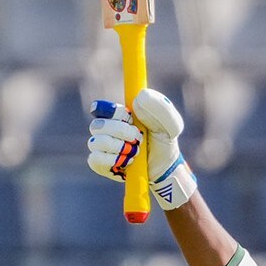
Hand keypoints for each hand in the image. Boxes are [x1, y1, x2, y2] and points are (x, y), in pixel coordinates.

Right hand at [87, 89, 196, 209]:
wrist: (165, 168)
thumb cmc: (164, 143)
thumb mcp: (170, 124)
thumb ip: (159, 107)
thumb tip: (139, 97)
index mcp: (119, 115)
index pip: (100, 107)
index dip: (113, 112)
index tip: (130, 118)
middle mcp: (106, 129)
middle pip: (97, 125)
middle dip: (121, 132)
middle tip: (139, 138)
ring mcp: (101, 147)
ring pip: (96, 142)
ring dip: (119, 147)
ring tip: (135, 152)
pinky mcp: (100, 164)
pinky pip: (95, 159)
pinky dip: (112, 160)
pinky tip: (127, 162)